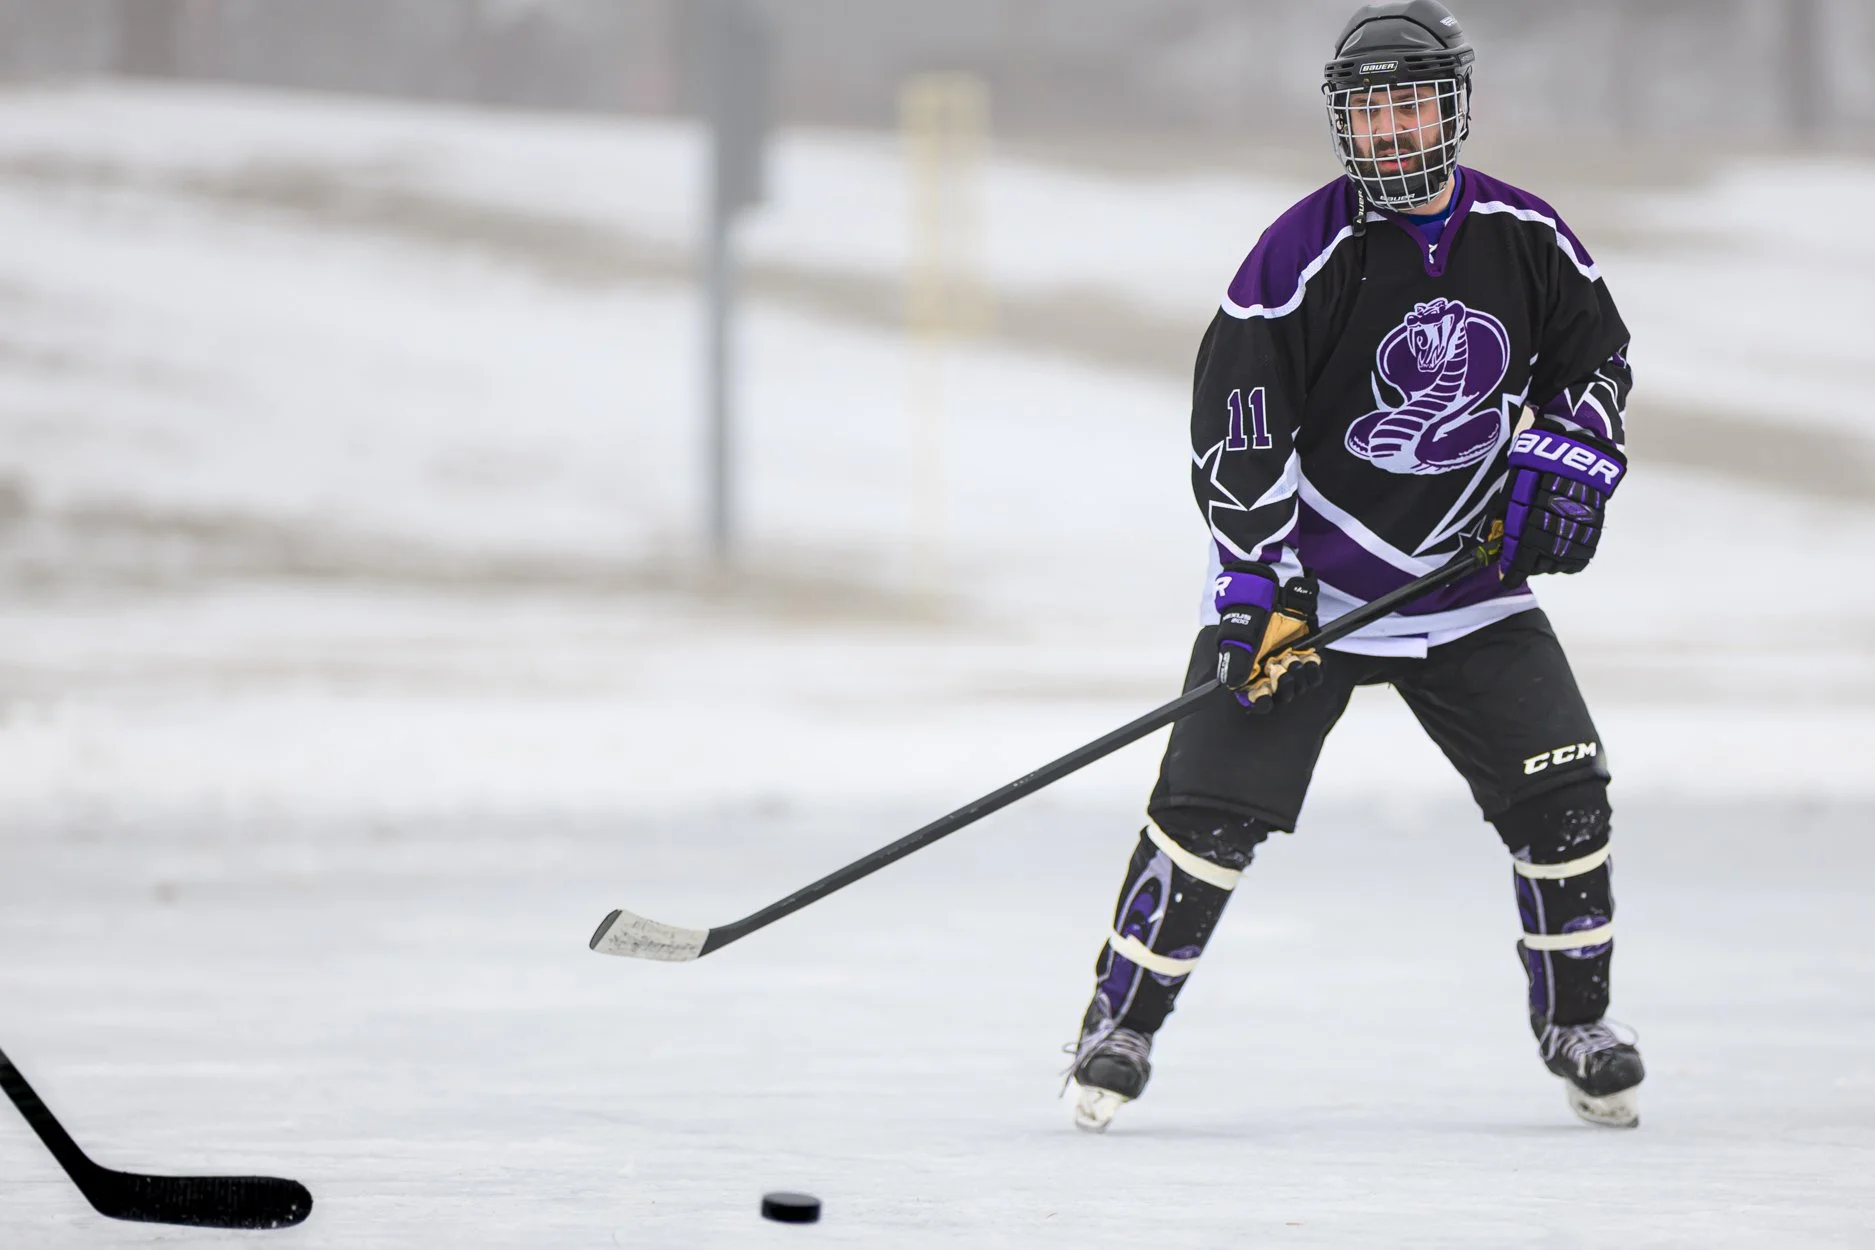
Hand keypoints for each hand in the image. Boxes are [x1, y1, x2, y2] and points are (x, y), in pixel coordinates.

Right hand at [1214, 562, 1322, 712]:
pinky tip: (1308, 659)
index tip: (1265, 694)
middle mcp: (1268, 671)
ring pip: (1298, 687)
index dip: (1261, 701)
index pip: (1255, 699)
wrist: (1275, 587)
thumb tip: (1232, 685)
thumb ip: (1235, 661)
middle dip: (1282, 685)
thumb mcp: (1238, 635)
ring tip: (1292, 658)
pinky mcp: (1305, 653)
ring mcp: (1288, 663)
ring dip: (1298, 677)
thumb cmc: (1250, 610)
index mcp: (1249, 671)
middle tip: (1279, 666)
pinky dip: (1312, 670)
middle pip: (1280, 696)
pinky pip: (1314, 674)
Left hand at [1498, 420, 1625, 588]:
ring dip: (1548, 563)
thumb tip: (1498, 542)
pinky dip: (1568, 558)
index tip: (1506, 578)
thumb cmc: (1541, 464)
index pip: (1522, 558)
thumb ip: (1507, 517)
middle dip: (1528, 565)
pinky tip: (1560, 551)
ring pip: (1561, 562)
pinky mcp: (1596, 528)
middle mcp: (1559, 530)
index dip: (1512, 571)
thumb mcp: (1516, 487)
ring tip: (1540, 552)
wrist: (1580, 448)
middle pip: (1541, 564)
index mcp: (1536, 520)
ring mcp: (1580, 530)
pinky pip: (1581, 555)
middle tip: (1521, 559)